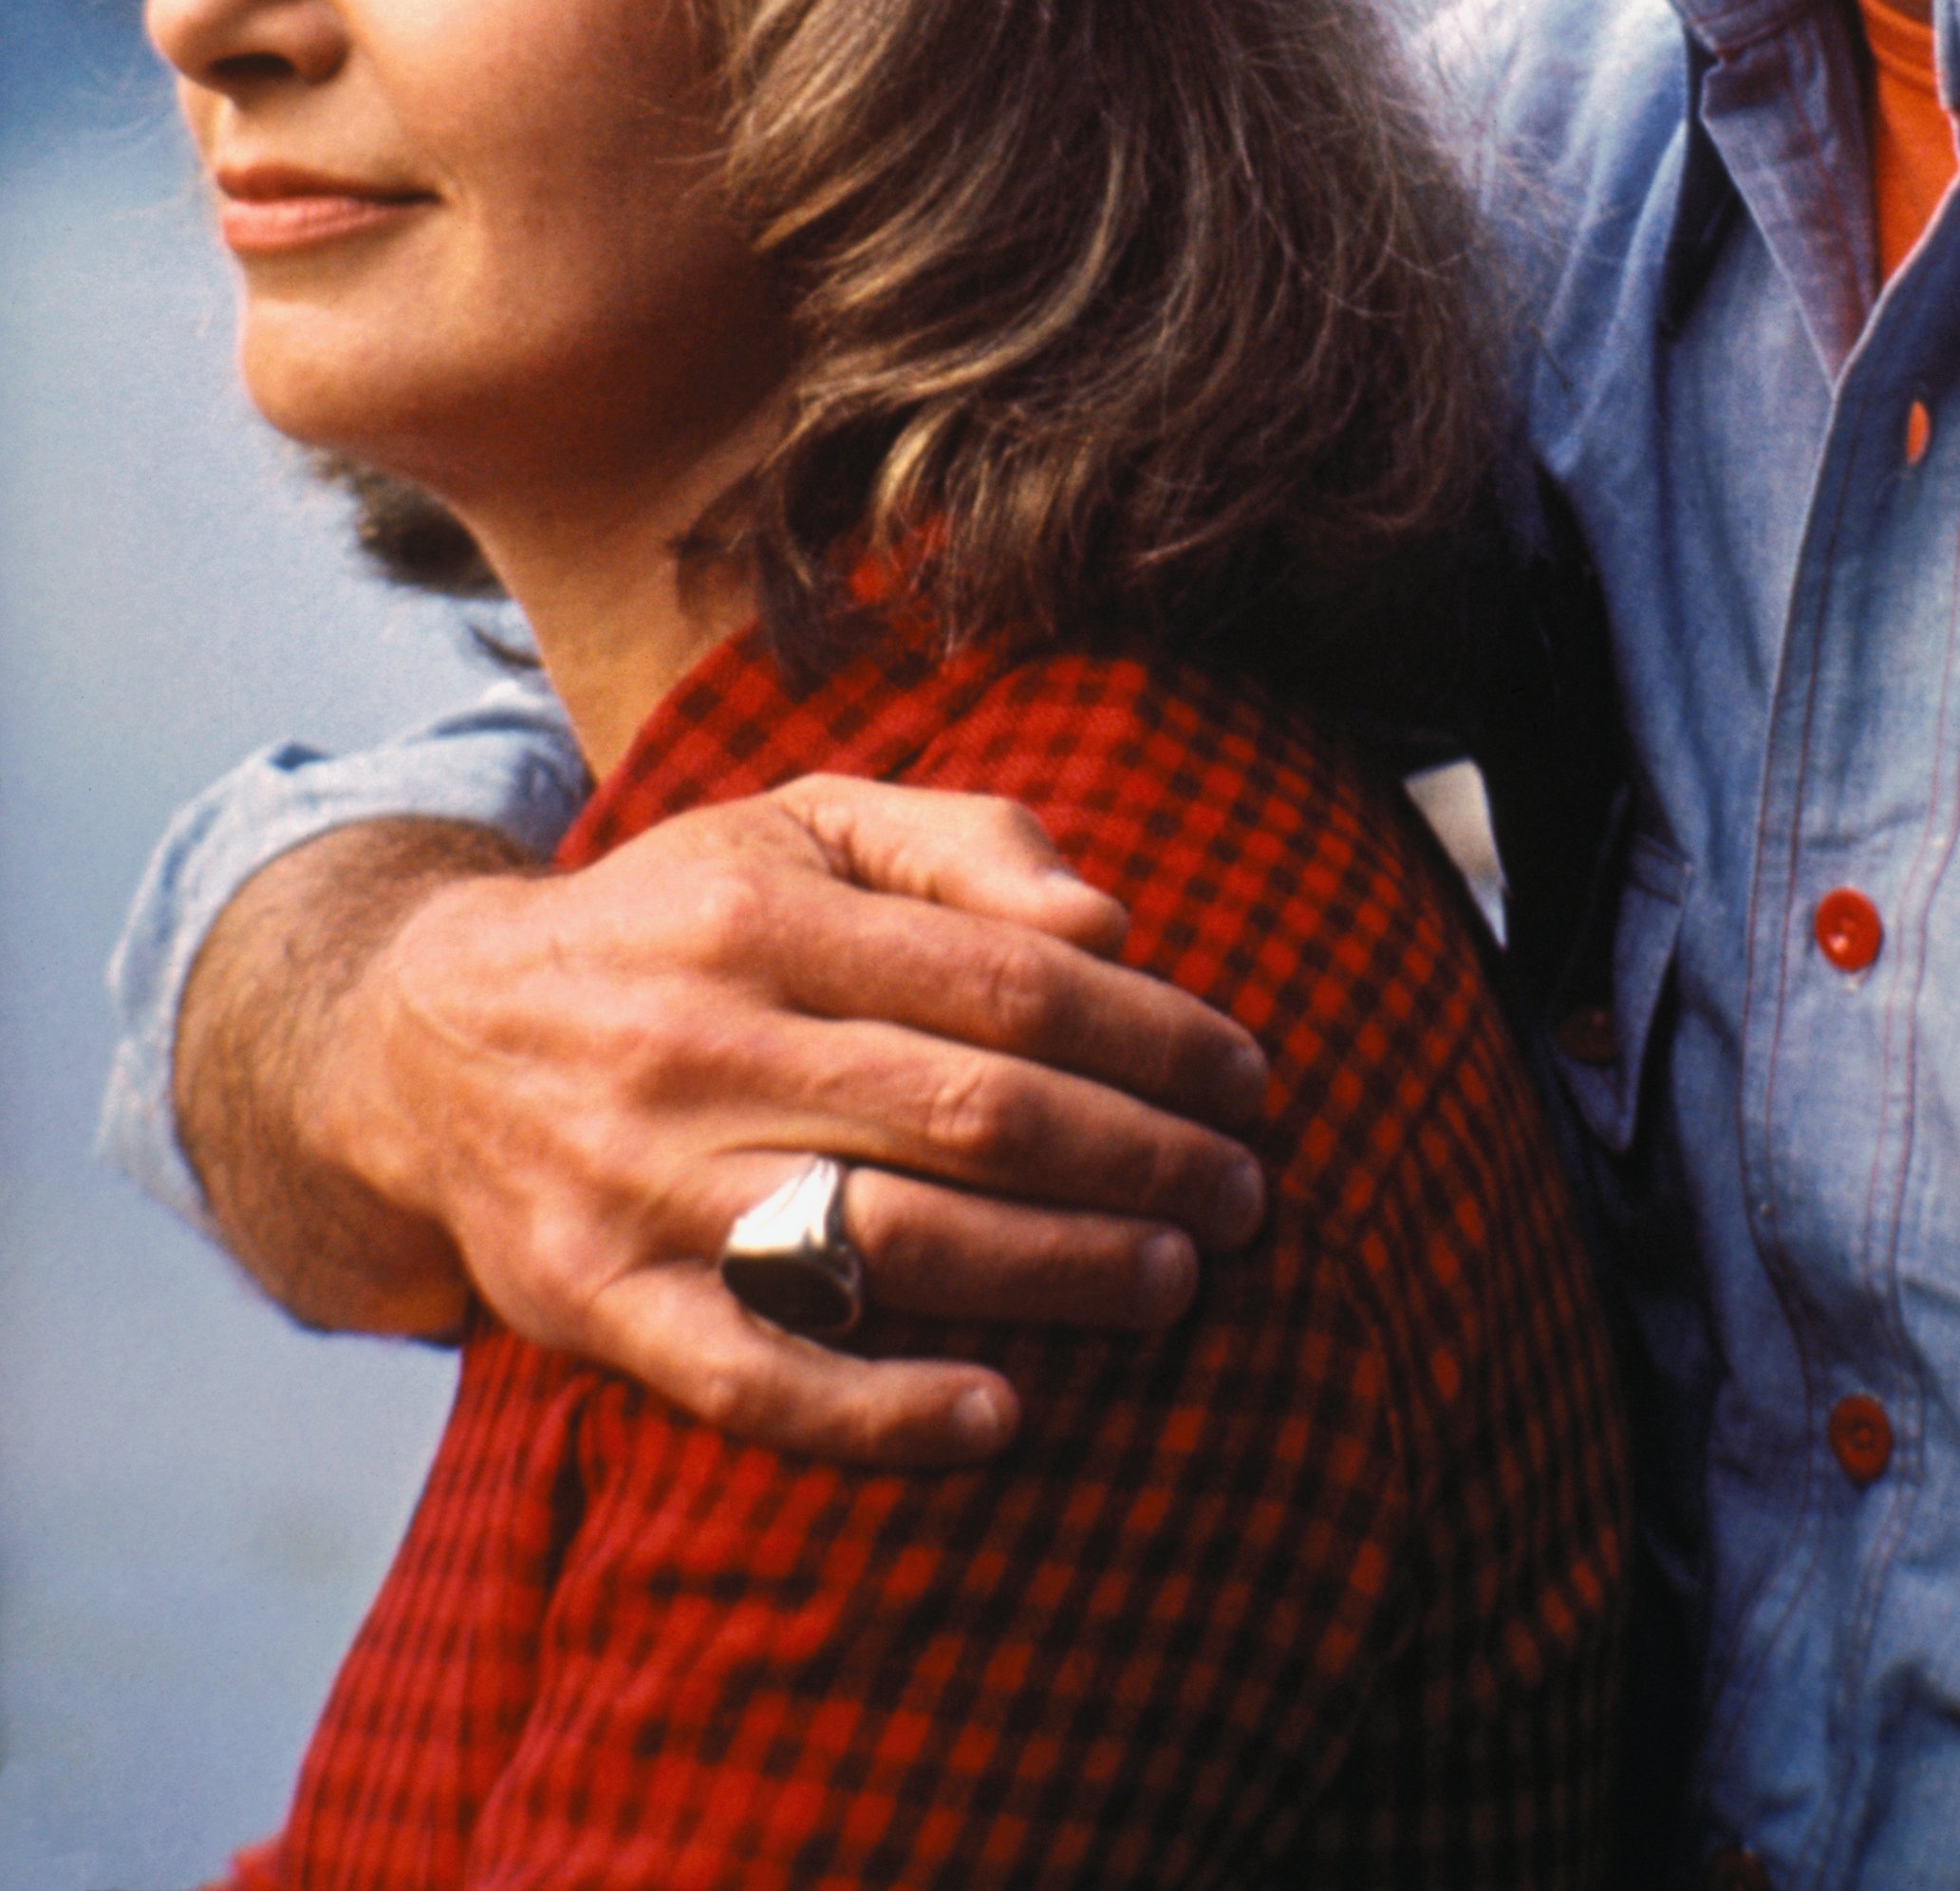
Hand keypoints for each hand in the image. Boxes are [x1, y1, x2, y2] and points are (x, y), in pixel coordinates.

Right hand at [326, 779, 1267, 1461]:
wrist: (429, 1041)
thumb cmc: (674, 922)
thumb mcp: (802, 828)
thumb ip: (964, 846)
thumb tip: (1113, 930)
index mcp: (764, 915)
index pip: (1007, 981)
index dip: (1150, 1033)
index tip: (1247, 1076)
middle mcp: (701, 1046)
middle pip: (971, 1112)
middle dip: (1138, 1158)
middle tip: (1244, 1194)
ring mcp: (646, 1186)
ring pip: (886, 1244)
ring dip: (1058, 1273)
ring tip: (1175, 1281)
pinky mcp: (600, 1307)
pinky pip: (755, 1379)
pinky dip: (882, 1410)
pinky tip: (1002, 1413)